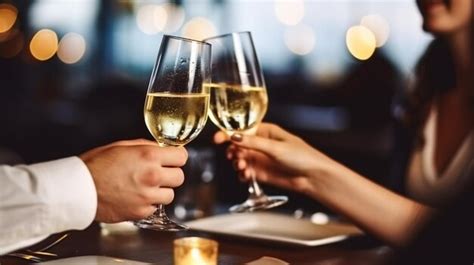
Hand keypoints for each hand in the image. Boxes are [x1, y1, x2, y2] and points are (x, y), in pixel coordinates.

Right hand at [79, 139, 186, 222]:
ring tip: (145, 186)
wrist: (78, 189)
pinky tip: (135, 197)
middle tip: (159, 173)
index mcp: (149, 156)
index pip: (182, 156)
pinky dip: (149, 203)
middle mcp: (152, 176)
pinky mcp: (141, 212)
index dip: (176, 157)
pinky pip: (155, 207)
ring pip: (170, 194)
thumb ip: (145, 146)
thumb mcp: (121, 146)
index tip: (172, 158)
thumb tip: (161, 149)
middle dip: (171, 173)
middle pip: (180, 177)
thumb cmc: (95, 165)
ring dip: (161, 190)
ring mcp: (147, 196)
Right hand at [214, 123, 333, 195]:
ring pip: (240, 159)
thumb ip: (253, 142)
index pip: (242, 130)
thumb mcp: (276, 147)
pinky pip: (246, 172)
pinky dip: (243, 174)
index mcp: (266, 131)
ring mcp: (261, 158)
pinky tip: (246, 175)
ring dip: (237, 163)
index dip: (228, 133)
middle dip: (233, 151)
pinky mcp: (262, 173)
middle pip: (238, 145)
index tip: (217, 138)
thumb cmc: (302, 157)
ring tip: (244, 168)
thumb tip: (233, 136)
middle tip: (234, 157)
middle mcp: (261, 144)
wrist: (314, 178)